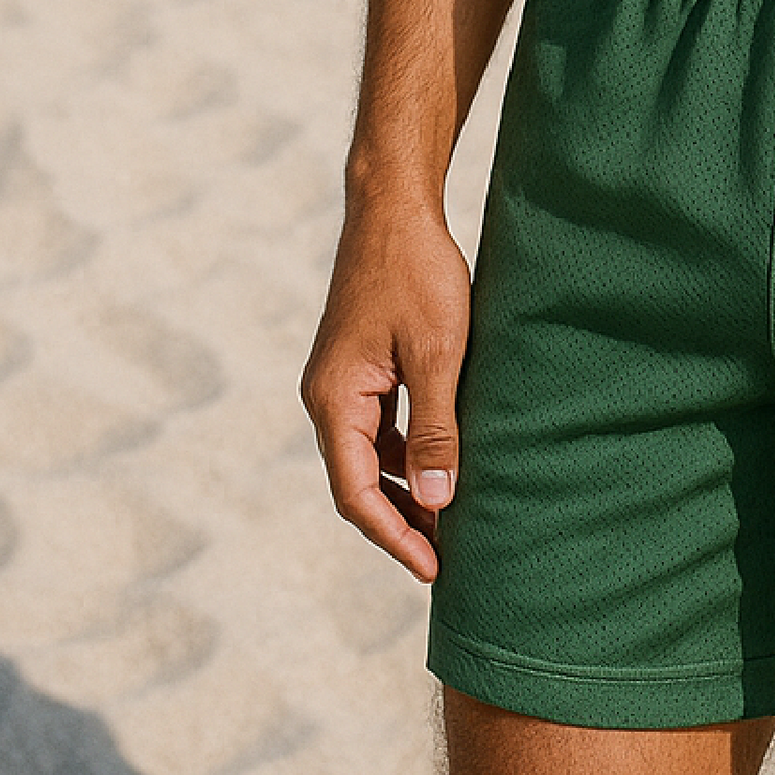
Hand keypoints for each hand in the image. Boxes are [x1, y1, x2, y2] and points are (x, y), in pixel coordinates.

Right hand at [301, 199, 472, 582]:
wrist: (394, 207)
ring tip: (447, 521)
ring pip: (368, 456)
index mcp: (335, 399)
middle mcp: (327, 397)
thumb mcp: (438, 352)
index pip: (356, 492)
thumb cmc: (418, 272)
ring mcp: (340, 381)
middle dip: (398, 522)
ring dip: (403, 490)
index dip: (394, 536)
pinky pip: (377, 427)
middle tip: (445, 558)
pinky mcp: (359, 365)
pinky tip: (440, 464)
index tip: (433, 568)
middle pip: (357, 481)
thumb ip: (436, 426)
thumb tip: (437, 500)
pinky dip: (405, 454)